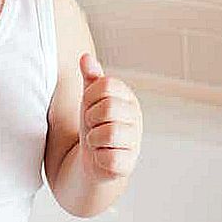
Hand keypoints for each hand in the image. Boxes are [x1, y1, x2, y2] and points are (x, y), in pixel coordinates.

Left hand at [78, 53, 141, 182]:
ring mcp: (135, 141)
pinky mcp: (128, 164)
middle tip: (93, 125)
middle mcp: (136, 118)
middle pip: (107, 108)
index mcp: (127, 97)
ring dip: (93, 138)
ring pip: (108, 133)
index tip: (89, 107)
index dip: (89, 96)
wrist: (93, 161)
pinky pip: (108, 157)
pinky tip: (102, 156)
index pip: (105, 84)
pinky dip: (98, 158)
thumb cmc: (94, 125)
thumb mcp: (90, 99)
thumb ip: (90, 78)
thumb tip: (85, 57)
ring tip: (97, 141)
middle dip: (90, 118)